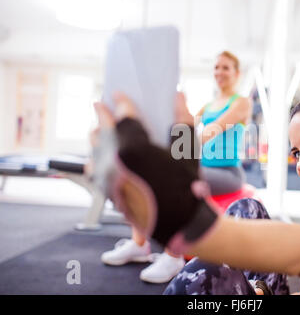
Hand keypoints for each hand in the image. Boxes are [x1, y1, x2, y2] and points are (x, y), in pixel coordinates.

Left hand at [88, 92, 218, 253]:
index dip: (122, 102)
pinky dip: (95, 161)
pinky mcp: (108, 193)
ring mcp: (108, 179)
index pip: (125, 118)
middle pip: (102, 132)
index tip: (117, 93)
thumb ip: (182, 120)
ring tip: (98, 130)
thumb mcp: (188, 151)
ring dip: (96, 138)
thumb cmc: (188, 186)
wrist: (181, 224)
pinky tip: (97, 159)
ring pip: (94, 151)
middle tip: (100, 106)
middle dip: (101, 117)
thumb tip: (178, 94)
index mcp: (134, 148)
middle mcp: (114, 162)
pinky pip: (95, 172)